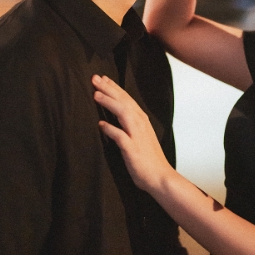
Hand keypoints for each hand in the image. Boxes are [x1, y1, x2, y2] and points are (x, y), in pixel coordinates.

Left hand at [92, 75, 173, 193]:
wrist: (160, 177)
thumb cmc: (149, 159)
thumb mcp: (140, 136)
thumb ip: (129, 125)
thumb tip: (115, 118)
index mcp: (141, 120)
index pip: (126, 99)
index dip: (114, 88)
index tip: (103, 79)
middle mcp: (140, 124)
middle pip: (123, 101)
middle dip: (109, 88)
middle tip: (95, 78)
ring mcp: (137, 135)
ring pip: (123, 113)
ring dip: (109, 102)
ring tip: (96, 94)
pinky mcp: (132, 149)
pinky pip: (120, 136)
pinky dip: (111, 129)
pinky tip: (101, 124)